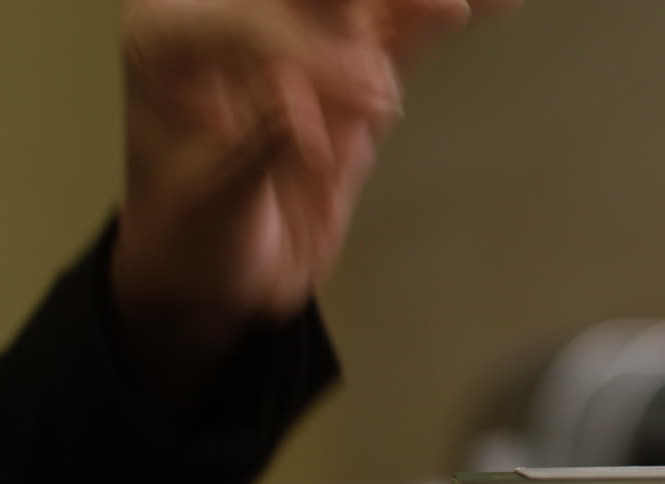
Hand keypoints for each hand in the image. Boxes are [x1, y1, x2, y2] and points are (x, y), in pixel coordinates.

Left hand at [113, 0, 518, 392]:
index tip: (371, 98)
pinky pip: (400, 35)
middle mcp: (232, 16)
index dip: (305, 52)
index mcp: (171, 35)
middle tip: (435, 8)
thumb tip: (306, 108)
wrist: (218, 275)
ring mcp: (299, 41)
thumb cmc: (191, 237)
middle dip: (361, 4)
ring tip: (457, 3)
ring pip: (362, 4)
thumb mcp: (211, 202)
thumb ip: (258, 149)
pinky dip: (437, 21)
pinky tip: (493, 4)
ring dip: (417, 3)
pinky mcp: (349, 70)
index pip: (242, 20)